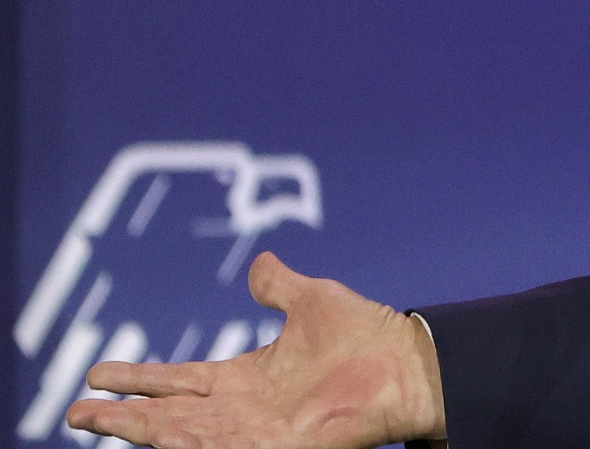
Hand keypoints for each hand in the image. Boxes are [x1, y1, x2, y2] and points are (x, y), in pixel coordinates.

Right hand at [66, 252, 445, 448]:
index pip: (179, 380)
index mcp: (246, 378)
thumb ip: (280, 287)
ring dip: (139, 428)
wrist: (409, 362)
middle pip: (167, 413)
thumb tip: (260, 263)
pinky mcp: (276, 448)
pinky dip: (188, 445)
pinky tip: (158, 441)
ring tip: (96, 421)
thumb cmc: (370, 336)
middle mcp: (242, 410)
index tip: (99, 373)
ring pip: (181, 435)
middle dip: (122, 413)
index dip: (139, 378)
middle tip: (76, 412)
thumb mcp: (313, 301)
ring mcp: (256, 432)